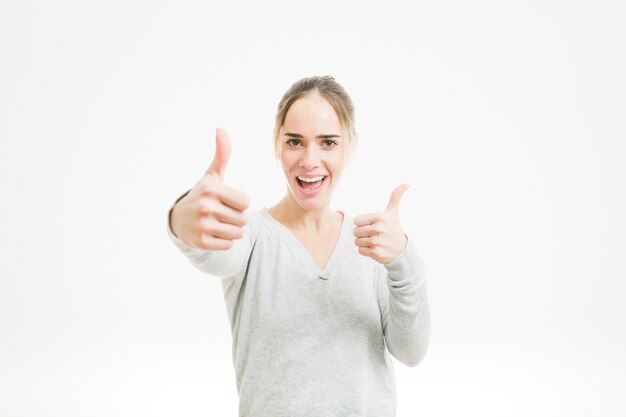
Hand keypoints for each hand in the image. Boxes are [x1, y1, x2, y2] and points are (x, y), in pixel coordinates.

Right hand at [170, 128, 250, 249]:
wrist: (179, 220)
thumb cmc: (203, 195)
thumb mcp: (212, 175)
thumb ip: (222, 154)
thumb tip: (221, 129)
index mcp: (210, 188)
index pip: (246, 201)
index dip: (239, 202)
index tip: (226, 200)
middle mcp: (205, 205)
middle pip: (244, 218)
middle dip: (237, 217)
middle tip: (222, 213)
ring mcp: (202, 225)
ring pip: (238, 233)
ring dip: (232, 230)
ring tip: (218, 223)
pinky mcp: (201, 242)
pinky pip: (229, 244)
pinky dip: (225, 241)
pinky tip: (213, 233)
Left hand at [353, 184, 408, 264]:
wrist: (402, 249)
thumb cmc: (393, 228)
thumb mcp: (393, 212)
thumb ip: (395, 196)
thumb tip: (406, 184)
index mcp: (380, 217)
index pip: (356, 220)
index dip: (362, 223)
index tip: (372, 225)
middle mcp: (379, 229)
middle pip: (355, 231)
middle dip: (361, 233)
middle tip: (373, 234)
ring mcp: (377, 242)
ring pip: (357, 241)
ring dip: (363, 242)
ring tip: (373, 241)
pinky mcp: (376, 253)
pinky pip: (360, 250)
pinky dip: (365, 251)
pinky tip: (374, 248)